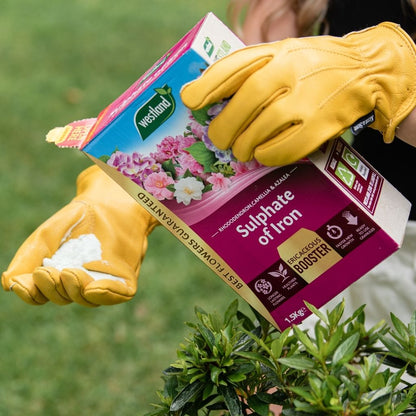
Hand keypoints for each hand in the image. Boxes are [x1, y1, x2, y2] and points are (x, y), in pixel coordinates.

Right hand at [2, 165, 157, 305]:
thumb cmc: (76, 221)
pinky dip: (106, 294)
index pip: (41, 295)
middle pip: (62, 297)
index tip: (27, 282)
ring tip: (69, 273)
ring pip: (87, 299)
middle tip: (49, 271)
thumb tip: (8, 285)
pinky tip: (94, 288)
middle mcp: (79, 284)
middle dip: (53, 288)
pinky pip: (118, 294)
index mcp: (57, 278)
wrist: (110, 203)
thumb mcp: (47, 236)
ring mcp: (103, 283)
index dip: (32, 293)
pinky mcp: (125, 279)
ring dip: (76, 290)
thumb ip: (28, 258)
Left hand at [181, 22, 415, 165]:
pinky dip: (270, 154)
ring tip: (242, 151)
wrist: (364, 69)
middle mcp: (292, 70)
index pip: (236, 65)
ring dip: (246, 145)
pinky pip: (289, 146)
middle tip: (218, 140)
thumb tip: (207, 95)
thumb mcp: (283, 55)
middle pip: (247, 100)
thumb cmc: (312, 66)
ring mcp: (309, 96)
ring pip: (265, 126)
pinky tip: (263, 155)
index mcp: (277, 52)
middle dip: (226, 126)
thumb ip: (251, 70)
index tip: (190, 101)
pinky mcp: (324, 122)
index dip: (209, 85)